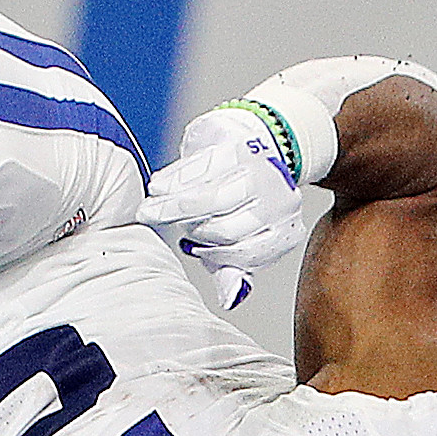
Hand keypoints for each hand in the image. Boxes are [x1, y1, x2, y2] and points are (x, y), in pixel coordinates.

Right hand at [137, 105, 310, 311]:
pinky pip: (199, 168)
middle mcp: (277, 200)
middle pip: (224, 228)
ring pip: (209, 199)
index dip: (213, 254)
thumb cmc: (249, 196)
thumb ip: (234, 266)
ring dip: (173, 207)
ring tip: (153, 210)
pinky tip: (158, 186)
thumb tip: (229, 298)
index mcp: (283, 227)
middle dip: (192, 230)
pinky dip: (173, 180)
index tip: (192, 247)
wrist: (271, 138)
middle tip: (169, 227)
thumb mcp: (245, 234)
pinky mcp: (239, 144)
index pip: (243, 254)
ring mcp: (260, 171)